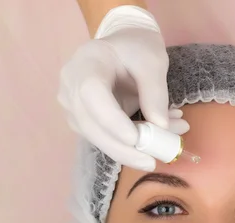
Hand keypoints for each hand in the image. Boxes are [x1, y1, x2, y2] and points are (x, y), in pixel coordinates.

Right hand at [58, 6, 188, 170]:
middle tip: (150, 162)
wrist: (124, 47)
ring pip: (95, 138)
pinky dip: (128, 147)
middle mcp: (71, 87)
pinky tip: (152, 144)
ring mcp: (73, 107)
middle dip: (121, 148)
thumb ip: (156, 92)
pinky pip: (103, 139)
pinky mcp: (83, 121)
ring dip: (128, 151)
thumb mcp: (153, 62)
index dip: (111, 120)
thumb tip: (161, 128)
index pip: (91, 94)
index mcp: (87, 63)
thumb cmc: (137, 49)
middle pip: (90, 124)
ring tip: (162, 149)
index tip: (134, 139)